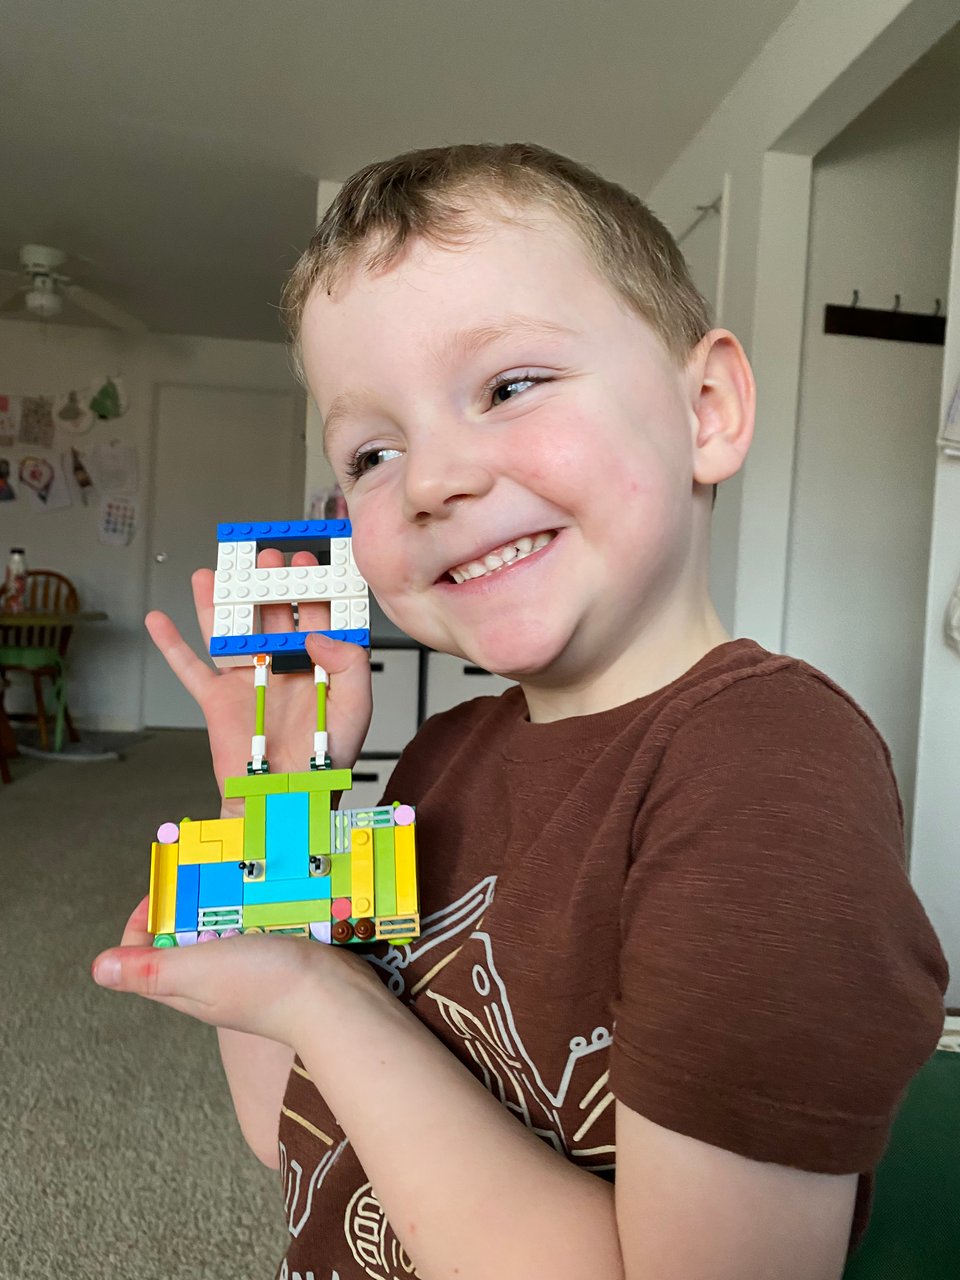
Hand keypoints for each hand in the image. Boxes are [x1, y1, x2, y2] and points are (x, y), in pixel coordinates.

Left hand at [92, 895, 383, 1044]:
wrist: (335, 998)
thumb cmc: (266, 986)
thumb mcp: (200, 971)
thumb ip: (151, 968)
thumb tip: (99, 968)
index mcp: (183, 987)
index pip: (142, 954)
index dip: (143, 920)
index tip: (164, 891)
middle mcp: (209, 981)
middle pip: (181, 936)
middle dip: (188, 905)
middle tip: (206, 878)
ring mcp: (243, 971)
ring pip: (220, 928)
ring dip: (225, 903)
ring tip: (238, 882)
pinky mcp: (275, 959)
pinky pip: (255, 928)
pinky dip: (256, 909)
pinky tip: (267, 895)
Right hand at [145, 548, 372, 794]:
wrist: (287, 798)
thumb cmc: (327, 759)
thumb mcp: (354, 708)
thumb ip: (349, 666)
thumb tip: (316, 632)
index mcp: (315, 666)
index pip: (314, 617)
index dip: (312, 588)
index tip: (309, 560)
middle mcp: (280, 667)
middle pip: (270, 615)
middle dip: (269, 583)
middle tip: (268, 554)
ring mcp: (246, 680)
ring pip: (229, 631)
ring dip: (220, 601)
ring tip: (217, 570)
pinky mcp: (217, 699)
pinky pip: (190, 668)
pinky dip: (171, 645)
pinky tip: (159, 620)